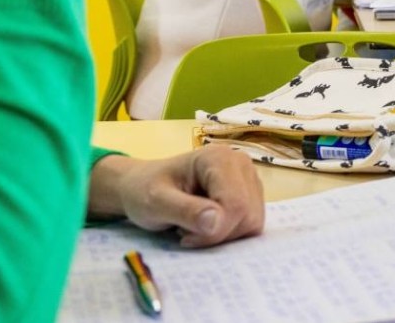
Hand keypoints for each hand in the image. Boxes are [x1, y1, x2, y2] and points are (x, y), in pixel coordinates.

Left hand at [87, 146, 265, 247]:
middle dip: (218, 234)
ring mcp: (248, 178)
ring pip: (253, 221)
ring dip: (224, 235)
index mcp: (220, 158)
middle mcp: (241, 163)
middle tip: (186, 232)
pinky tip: (206, 225)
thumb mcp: (155, 203)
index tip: (184, 236)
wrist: (141, 186)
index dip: (216, 230)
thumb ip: (185, 211)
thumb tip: (216, 222)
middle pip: (248, 214)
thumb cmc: (143, 191)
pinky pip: (251, 223)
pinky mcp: (250, 193)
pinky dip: (229, 233)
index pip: (236, 204)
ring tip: (194, 226)